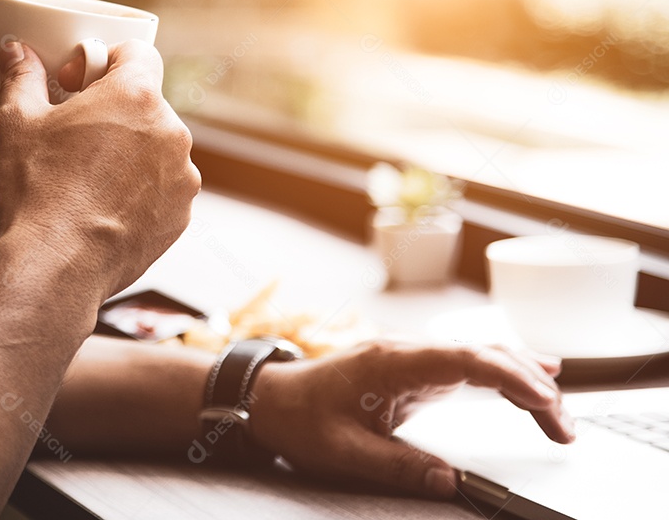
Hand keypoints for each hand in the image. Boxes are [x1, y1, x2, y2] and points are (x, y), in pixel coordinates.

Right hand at [0, 40, 200, 303]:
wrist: (56, 265)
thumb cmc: (37, 192)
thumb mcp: (17, 123)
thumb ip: (22, 77)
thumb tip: (16, 51)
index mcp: (135, 97)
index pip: (139, 53)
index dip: (105, 60)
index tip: (79, 82)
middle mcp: (170, 132)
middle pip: (146, 103)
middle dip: (113, 111)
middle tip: (74, 133)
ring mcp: (181, 177)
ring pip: (156, 147)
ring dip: (129, 152)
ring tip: (85, 177)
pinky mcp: (179, 215)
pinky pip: (162, 188)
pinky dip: (139, 191)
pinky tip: (101, 206)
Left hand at [249, 340, 574, 497]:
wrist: (268, 398)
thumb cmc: (299, 419)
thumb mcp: (343, 452)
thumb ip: (397, 467)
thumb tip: (449, 482)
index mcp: (391, 362)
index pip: (466, 358)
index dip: (512, 375)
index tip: (547, 399)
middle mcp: (406, 351)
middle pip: (482, 353)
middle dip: (530, 383)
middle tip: (565, 427)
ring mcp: (410, 357)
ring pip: (479, 355)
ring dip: (521, 377)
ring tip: (560, 411)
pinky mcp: (411, 369)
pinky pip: (466, 365)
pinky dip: (501, 374)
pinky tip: (530, 378)